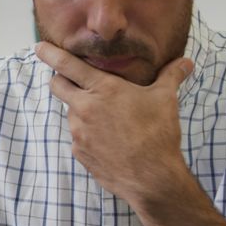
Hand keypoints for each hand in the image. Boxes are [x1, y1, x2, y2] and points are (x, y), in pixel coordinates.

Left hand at [35, 41, 192, 203]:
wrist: (152, 178)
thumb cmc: (158, 134)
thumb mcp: (165, 99)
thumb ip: (172, 76)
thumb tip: (186, 62)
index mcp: (102, 89)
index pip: (67, 65)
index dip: (50, 54)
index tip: (39, 47)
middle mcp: (84, 108)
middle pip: (57, 86)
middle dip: (59, 79)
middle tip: (72, 80)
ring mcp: (79, 132)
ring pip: (71, 113)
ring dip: (81, 110)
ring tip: (107, 119)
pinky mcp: (79, 153)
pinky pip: (78, 137)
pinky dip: (88, 134)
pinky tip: (108, 140)